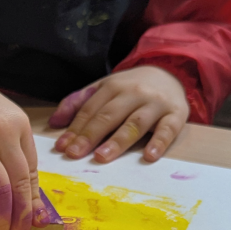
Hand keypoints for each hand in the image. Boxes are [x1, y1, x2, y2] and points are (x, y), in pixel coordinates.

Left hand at [49, 66, 188, 162]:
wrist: (170, 72)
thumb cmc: (131, 88)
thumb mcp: (104, 88)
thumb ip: (78, 103)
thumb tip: (54, 123)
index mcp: (113, 86)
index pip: (90, 110)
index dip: (75, 129)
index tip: (62, 147)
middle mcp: (134, 93)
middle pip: (109, 116)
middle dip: (90, 135)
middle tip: (75, 154)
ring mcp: (156, 104)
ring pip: (135, 123)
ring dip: (118, 141)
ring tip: (102, 157)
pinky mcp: (177, 115)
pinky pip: (168, 130)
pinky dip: (159, 143)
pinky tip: (149, 156)